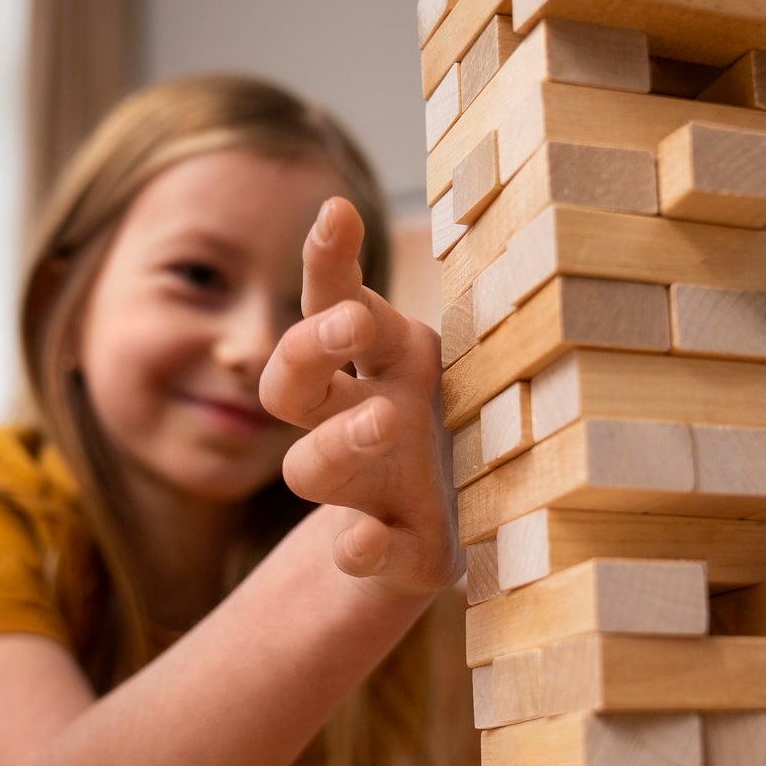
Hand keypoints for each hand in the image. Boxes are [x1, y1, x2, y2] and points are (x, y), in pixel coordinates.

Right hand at [261, 197, 460, 596]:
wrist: (474, 526)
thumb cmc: (463, 421)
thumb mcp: (463, 359)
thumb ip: (452, 311)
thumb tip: (452, 230)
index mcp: (381, 364)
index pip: (329, 304)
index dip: (326, 261)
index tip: (338, 212)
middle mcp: (354, 422)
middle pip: (291, 385)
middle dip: (311, 349)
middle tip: (350, 325)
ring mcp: (366, 490)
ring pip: (312, 467)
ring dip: (339, 440)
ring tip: (383, 418)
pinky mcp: (392, 552)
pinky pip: (362, 552)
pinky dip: (361, 546)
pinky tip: (367, 538)